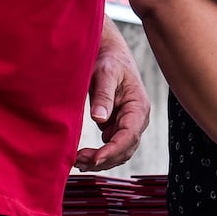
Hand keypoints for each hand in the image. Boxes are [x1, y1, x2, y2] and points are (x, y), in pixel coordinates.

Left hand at [75, 25, 151, 170]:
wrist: (108, 53)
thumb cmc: (109, 61)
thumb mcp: (105, 74)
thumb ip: (103, 95)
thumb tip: (99, 119)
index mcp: (138, 107)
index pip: (129, 136)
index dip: (112, 150)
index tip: (94, 159)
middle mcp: (137, 119)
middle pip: (125, 149)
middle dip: (103, 159)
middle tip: (78, 162)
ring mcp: (127, 124)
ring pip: (119, 152)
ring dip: (100, 160)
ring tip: (77, 162)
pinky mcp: (116, 125)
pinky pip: (111, 146)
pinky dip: (98, 155)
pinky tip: (82, 157)